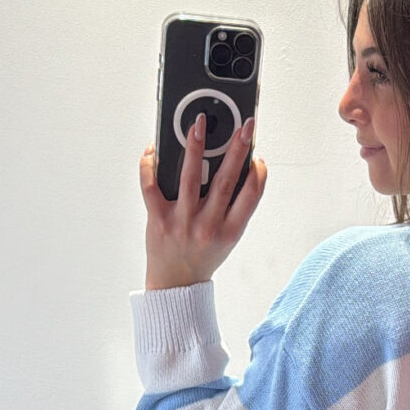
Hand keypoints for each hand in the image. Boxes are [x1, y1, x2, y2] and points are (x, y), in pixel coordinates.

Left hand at [139, 112, 266, 290]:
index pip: (250, 198)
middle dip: (236, 151)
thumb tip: (236, 167)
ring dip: (196, 149)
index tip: (258, 157)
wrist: (175, 285)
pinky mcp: (158, 220)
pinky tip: (155, 149)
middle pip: (226, 182)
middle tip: (243, 126)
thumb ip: (233, 208)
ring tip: (199, 125)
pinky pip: (151, 187)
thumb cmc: (203, 256)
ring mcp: (181, 223)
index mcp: (229, 232)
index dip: (258, 175)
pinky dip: (150, 166)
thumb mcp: (227, 237)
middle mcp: (207, 227)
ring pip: (190, 179)